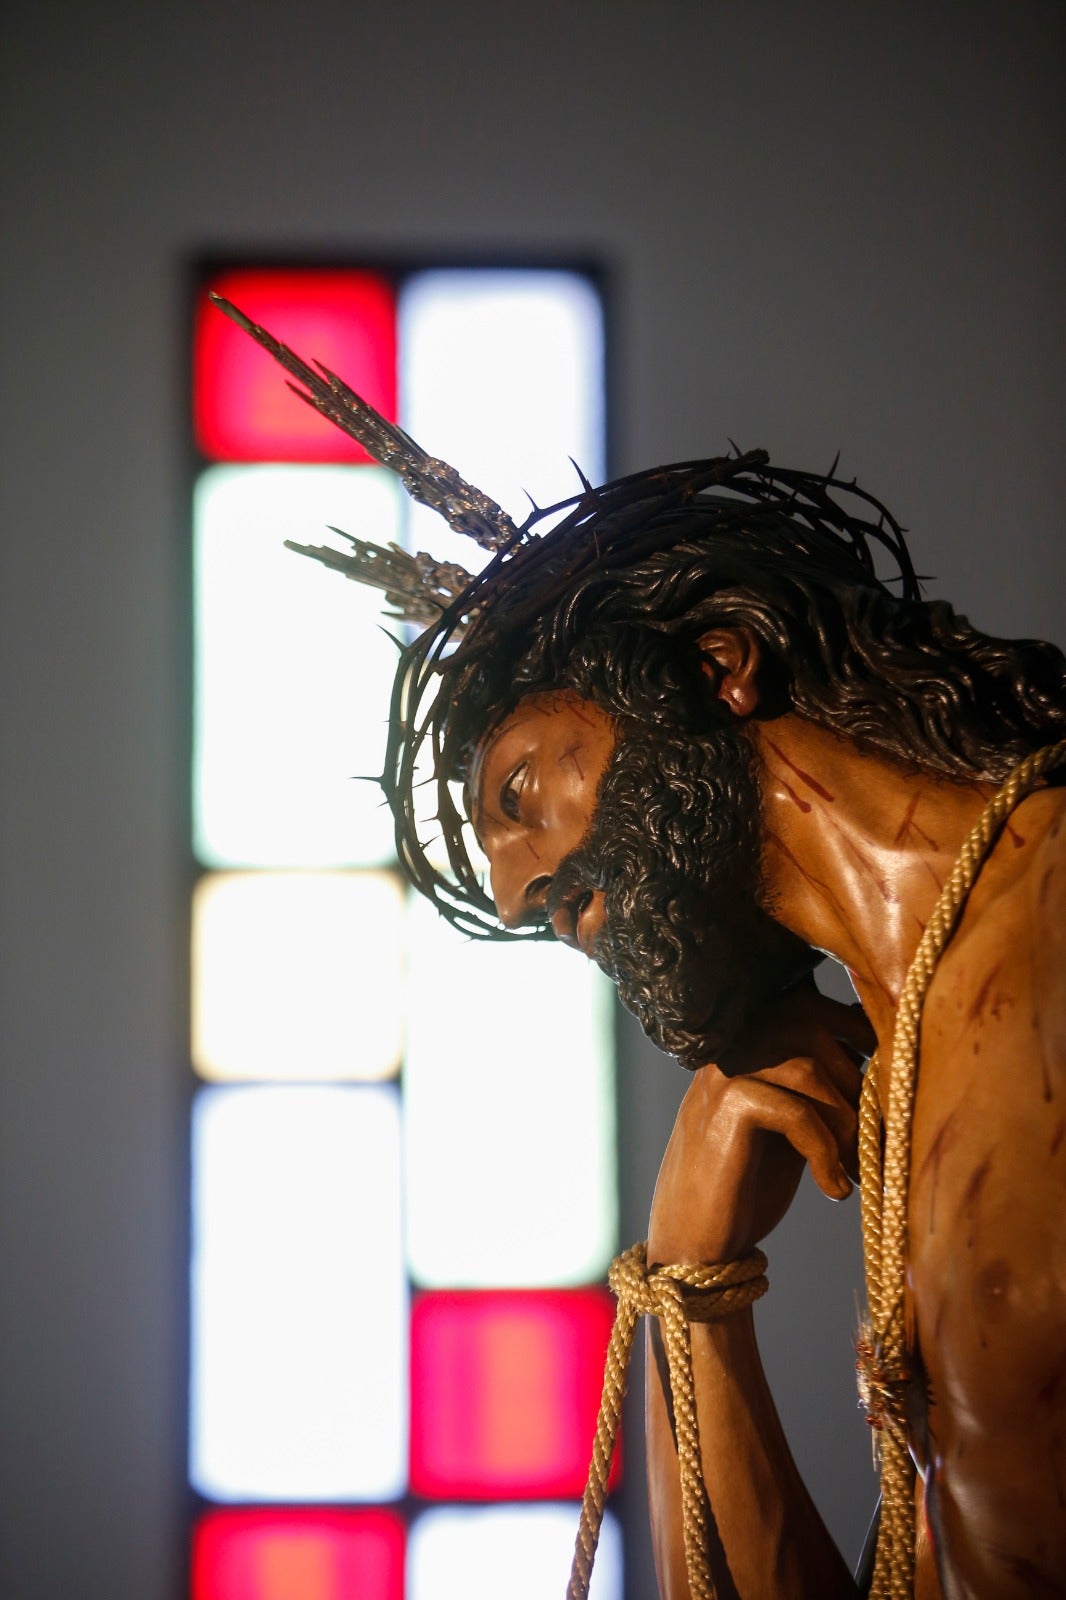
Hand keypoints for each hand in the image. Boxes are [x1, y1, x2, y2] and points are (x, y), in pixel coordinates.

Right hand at [648, 978, 871, 1265]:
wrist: (694, 1240)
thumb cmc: (748, 1180)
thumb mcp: (790, 1122)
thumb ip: (818, 1084)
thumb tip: (881, 1054)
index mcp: (743, 1042)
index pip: (804, 1001)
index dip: (852, 1027)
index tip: (885, 1074)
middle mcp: (729, 1047)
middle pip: (809, 1024)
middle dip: (855, 1078)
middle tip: (877, 1133)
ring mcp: (723, 1074)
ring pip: (808, 1068)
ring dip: (846, 1120)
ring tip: (856, 1166)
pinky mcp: (725, 1110)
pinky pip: (795, 1112)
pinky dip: (826, 1151)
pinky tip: (834, 1189)